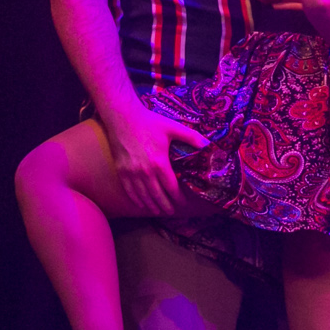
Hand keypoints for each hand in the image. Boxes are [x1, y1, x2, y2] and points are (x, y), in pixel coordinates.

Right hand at [105, 103, 209, 217]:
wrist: (122, 117)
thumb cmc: (149, 122)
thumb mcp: (173, 127)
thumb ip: (191, 137)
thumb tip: (208, 145)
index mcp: (159, 162)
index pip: (171, 187)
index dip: (177, 197)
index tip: (183, 203)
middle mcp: (144, 171)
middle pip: (157, 195)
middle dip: (165, 205)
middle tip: (171, 212)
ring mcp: (131, 172)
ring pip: (142, 195)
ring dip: (151, 205)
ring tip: (159, 211)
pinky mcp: (121, 171)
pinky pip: (129, 190)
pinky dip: (136, 199)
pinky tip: (141, 204)